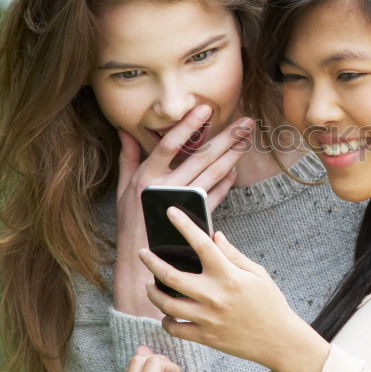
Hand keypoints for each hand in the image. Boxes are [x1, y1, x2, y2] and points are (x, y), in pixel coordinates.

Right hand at [114, 106, 252, 316]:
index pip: (169, 145)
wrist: (143, 262)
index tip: (206, 109)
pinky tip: (235, 171)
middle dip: (225, 138)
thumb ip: (127, 157)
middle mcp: (164, 188)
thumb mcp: (123, 188)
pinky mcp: (195, 219)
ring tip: (247, 141)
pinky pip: (215, 197)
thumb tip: (124, 130)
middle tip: (246, 123)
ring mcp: (182, 205)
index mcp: (146, 177)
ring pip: (212, 175)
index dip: (188, 126)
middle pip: (200, 158)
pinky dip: (227, 183)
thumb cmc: (131, 221)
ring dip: (232, 157)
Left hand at [139, 208, 329, 371]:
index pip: (201, 244)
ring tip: (148, 285)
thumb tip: (215, 236)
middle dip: (152, 262)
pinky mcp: (205, 337)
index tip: (170, 212)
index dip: (184, 225)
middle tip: (143, 253)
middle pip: (171, 276)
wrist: (279, 340)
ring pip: (167, 304)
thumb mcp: (257, 274)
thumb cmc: (270, 304)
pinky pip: (175, 329)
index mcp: (229, 275)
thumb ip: (233, 255)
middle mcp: (214, 296)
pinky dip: (166, 321)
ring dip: (152, 292)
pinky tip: (166, 314)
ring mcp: (208, 318)